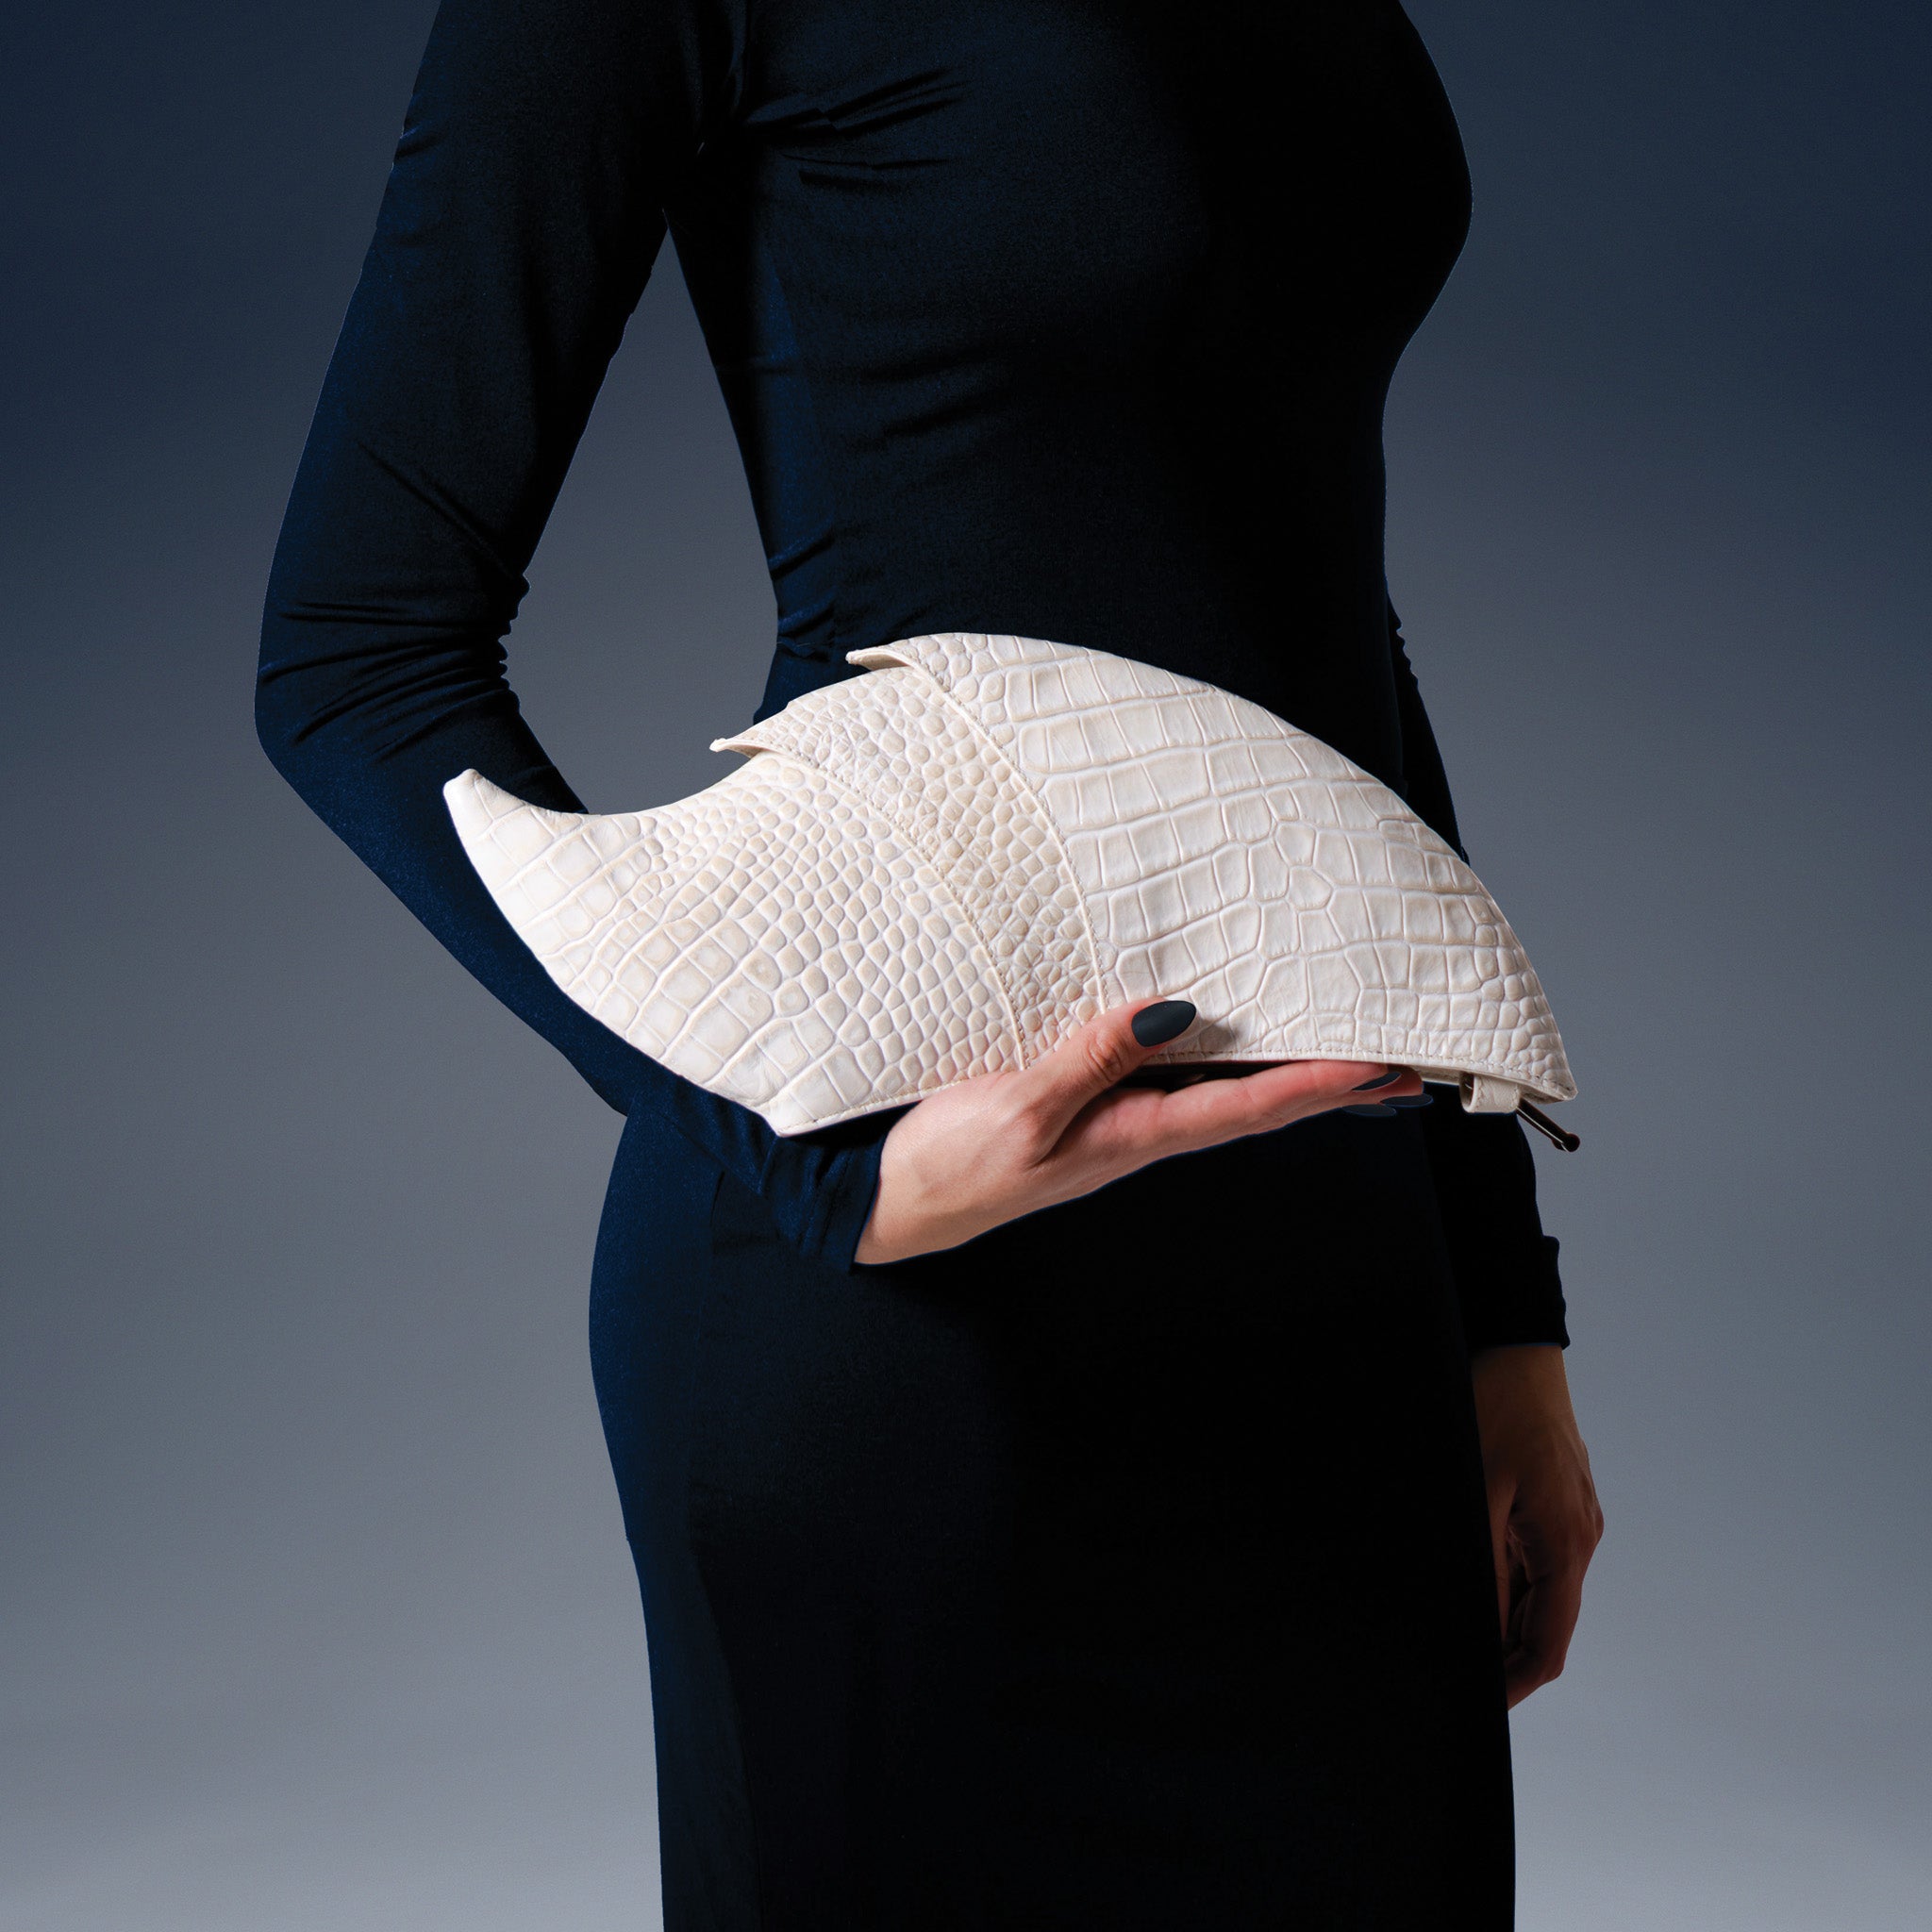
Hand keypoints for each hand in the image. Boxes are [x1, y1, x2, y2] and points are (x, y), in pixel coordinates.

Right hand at [853, 998, 1420, 1263]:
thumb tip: (1172, 1012)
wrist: (889, 1201)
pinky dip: (1220, 1063)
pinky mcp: (1084, 1110)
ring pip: (1220, 1094)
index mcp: (1133, 1137)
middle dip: (1330, 1091)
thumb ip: (1092, 1059)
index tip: (1383, 1067)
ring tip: (1344, 1056)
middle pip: (1254, 1106)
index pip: (1248, 1108)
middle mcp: (1138, 1132)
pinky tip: (1225, 1045)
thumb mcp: (1021, 1112)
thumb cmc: (950, 1165)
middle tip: (1403, 1069)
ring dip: (1285, 1075)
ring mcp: (1113, 1124)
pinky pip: (1170, 1082)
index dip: (1319, 1086)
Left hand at [1471, 1344, 1604, 1707]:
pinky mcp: (1563, 1502)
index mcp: (1566, 1545)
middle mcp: (1582, 1539)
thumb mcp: (1477, 1493)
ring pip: (1543, 1593)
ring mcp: (1577, 1520)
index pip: (1549, 1646)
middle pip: (1548, 1625)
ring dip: (1503, 1616)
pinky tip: (1470, 1574)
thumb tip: (1478, 1632)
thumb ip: (1483, 1568)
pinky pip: (1539, 1559)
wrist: (1518, 1348)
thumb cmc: (1494, 1410)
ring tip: (1449, 1625)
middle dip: (1503, 1654)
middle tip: (1449, 1668)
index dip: (1513, 1683)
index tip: (1476, 1701)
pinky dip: (1509, 1580)